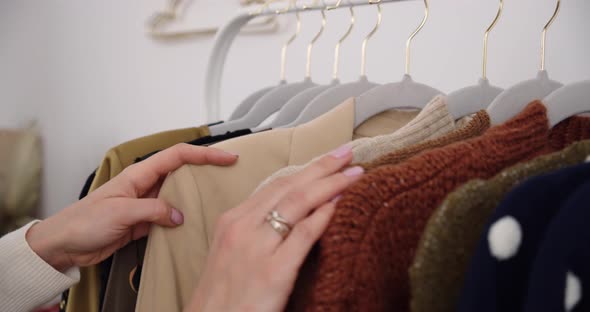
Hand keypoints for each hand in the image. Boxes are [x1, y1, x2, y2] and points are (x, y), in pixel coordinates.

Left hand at [26, 144, 237, 271]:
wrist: (64, 244)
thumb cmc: (82, 222)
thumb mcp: (120, 212)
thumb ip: (153, 211)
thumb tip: (178, 215)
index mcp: (138, 175)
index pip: (177, 156)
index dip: (204, 154)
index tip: (225, 157)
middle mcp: (144, 185)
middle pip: (182, 171)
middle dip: (206, 168)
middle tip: (229, 172)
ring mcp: (145, 203)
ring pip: (178, 194)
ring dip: (196, 195)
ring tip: (217, 196)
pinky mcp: (144, 222)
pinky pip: (170, 216)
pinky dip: (183, 218)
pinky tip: (193, 222)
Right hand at [187, 145, 363, 311]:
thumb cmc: (223, 295)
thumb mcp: (233, 252)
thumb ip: (258, 230)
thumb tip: (291, 215)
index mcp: (233, 220)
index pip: (275, 185)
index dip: (304, 169)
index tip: (326, 159)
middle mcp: (242, 227)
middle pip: (289, 186)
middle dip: (321, 167)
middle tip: (346, 152)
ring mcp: (256, 247)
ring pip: (298, 202)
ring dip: (330, 183)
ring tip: (354, 172)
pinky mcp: (273, 272)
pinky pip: (304, 234)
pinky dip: (324, 215)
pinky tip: (341, 202)